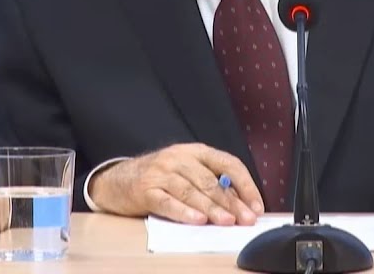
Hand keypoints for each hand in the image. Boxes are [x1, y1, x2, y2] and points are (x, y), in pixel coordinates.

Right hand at [87, 143, 263, 225]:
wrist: (117, 179)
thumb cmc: (159, 177)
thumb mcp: (186, 171)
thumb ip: (210, 182)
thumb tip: (240, 203)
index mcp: (195, 151)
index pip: (227, 163)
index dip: (245, 184)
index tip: (256, 205)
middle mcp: (179, 157)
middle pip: (210, 180)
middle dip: (231, 201)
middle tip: (245, 218)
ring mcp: (161, 172)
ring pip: (191, 191)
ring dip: (211, 208)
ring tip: (227, 221)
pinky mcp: (145, 190)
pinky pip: (168, 202)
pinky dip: (184, 212)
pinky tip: (197, 221)